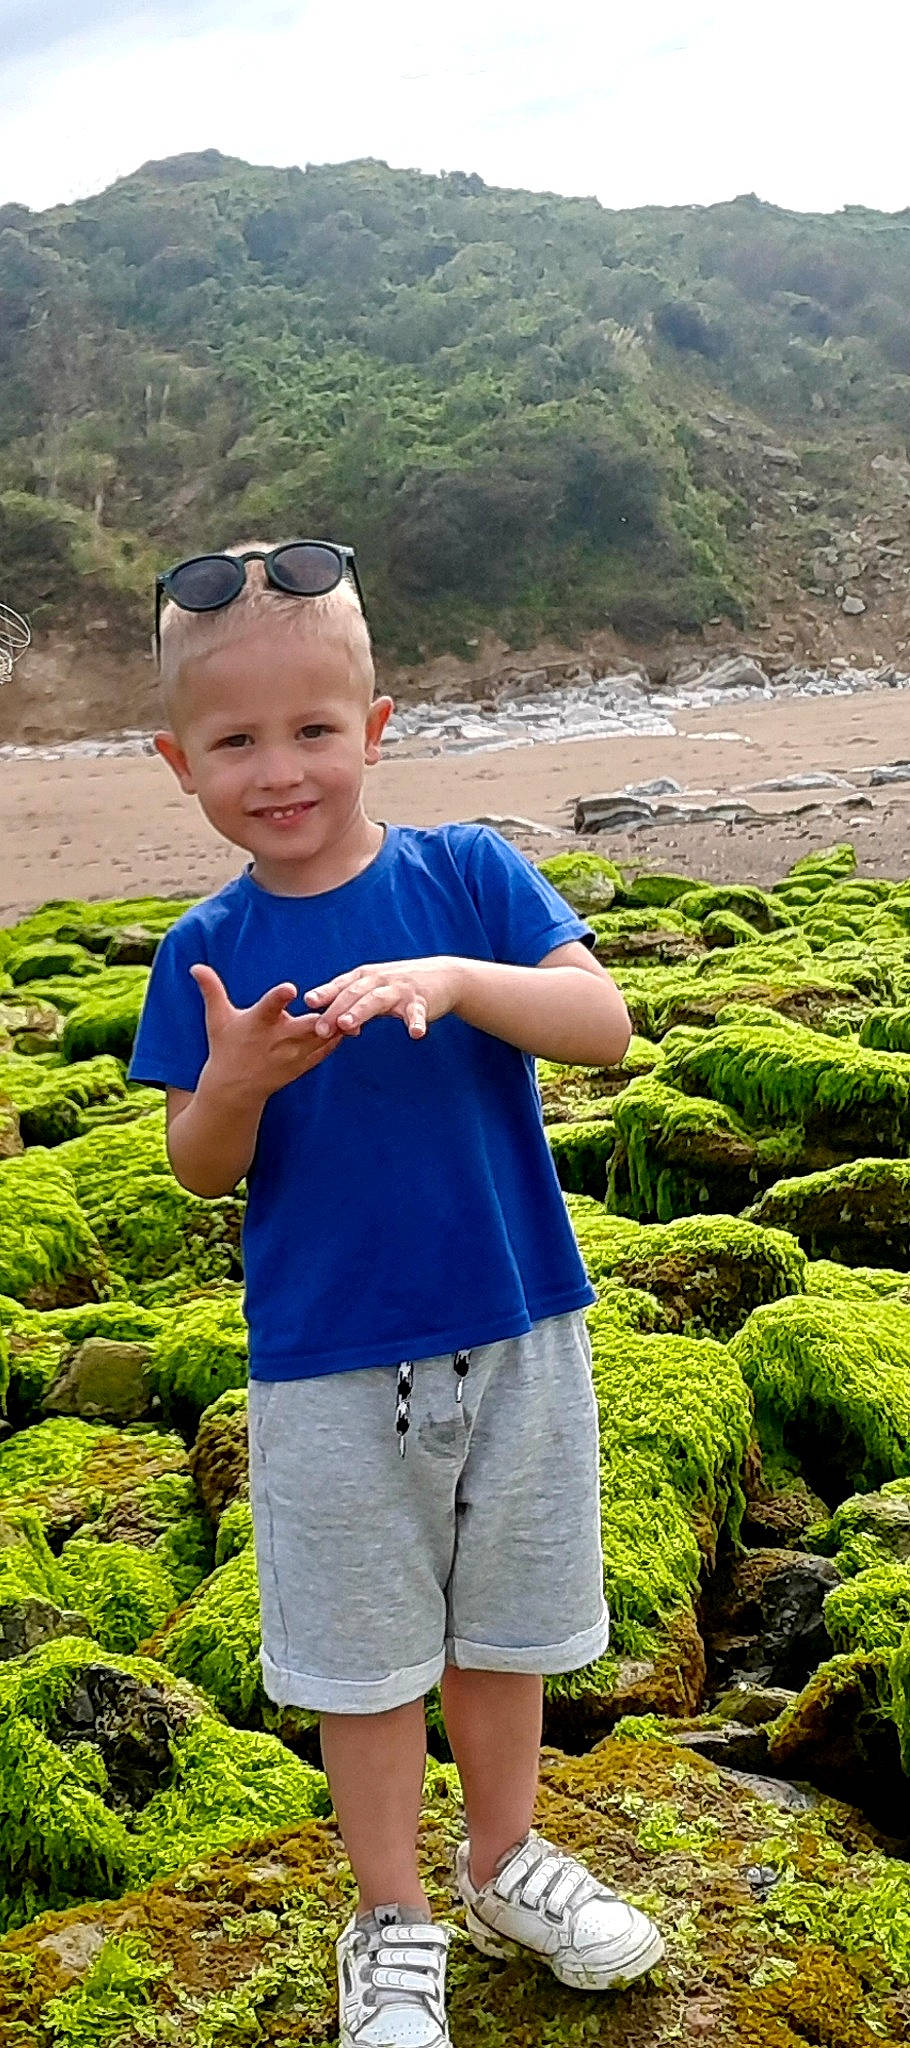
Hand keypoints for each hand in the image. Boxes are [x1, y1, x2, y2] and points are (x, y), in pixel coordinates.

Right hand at [189, 964, 344, 1097]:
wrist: (233, 1089)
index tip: (289, 988)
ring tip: (351, 1007)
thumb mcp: (217, 1018)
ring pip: (321, 1037)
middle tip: (339, 999)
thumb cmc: (225, 1046)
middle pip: (305, 1025)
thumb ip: (211, 989)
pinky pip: (325, 1051)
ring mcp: (291, 1055)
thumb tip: (195, 966)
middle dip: (321, 1015)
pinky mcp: (301, 1065)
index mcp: (257, 1023)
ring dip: (336, 1024)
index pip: (268, 1007)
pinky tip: (348, 1025)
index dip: (278, 997)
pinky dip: (337, 1039)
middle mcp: (277, 1039)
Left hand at [304, 956, 464, 1039]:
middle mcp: (379, 980)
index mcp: (365, 977)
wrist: (444, 975)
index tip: (309, 1001)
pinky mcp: (421, 1000)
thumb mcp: (375, 991)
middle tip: (321, 1028)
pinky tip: (415, 1034)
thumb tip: (337, 1028)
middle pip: (353, 994)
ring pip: (376, 1000)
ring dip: (360, 1011)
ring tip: (347, 1025)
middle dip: (335, 1010)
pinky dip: (416, 1022)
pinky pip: (416, 1013)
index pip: (341, 985)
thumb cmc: (401, 985)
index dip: (325, 992)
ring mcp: (400, 989)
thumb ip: (354, 1007)